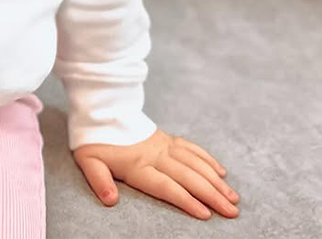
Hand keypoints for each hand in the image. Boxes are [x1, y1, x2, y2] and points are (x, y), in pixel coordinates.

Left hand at [72, 128, 239, 219]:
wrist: (99, 108)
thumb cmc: (94, 139)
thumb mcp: (88, 161)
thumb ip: (99, 180)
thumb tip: (110, 200)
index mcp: (137, 164)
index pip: (165, 185)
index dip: (185, 200)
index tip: (205, 214)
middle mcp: (155, 154)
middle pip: (187, 177)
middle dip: (212, 195)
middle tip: (232, 212)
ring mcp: (163, 144)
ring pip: (194, 163)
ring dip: (215, 180)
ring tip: (233, 197)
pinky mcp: (166, 137)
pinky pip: (190, 148)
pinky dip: (207, 159)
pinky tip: (220, 171)